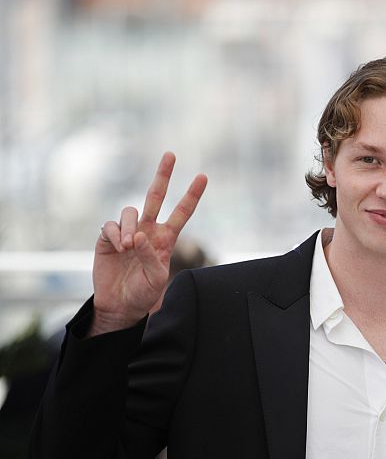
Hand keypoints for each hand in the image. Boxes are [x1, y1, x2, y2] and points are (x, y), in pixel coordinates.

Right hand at [90, 152, 206, 335]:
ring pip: (130, 211)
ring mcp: (128, 231)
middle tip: (171, 154)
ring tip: (129, 247)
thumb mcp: (157, 279)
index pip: (182, 212)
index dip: (192, 195)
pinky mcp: (108, 237)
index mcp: (166, 238)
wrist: (120, 304)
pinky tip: (118, 247)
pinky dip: (115, 233)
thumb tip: (140, 235)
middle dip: (163, 175)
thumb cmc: (144, 292)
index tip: (203, 177)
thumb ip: (153, 257)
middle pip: (156, 196)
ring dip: (130, 226)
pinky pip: (111, 224)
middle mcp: (148, 229)